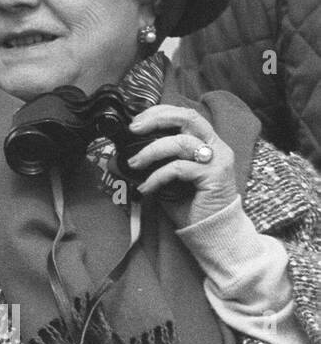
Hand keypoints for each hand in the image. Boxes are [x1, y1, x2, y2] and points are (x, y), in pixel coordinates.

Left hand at [126, 104, 238, 227]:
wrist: (212, 231)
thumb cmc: (191, 204)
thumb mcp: (170, 176)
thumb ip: (159, 161)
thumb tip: (126, 154)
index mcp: (207, 142)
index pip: (185, 115)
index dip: (160, 112)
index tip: (137, 121)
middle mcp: (216, 147)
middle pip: (188, 117)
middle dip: (157, 119)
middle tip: (134, 128)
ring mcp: (217, 161)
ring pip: (180, 142)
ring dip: (151, 151)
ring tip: (134, 163)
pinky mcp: (214, 177)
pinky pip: (178, 168)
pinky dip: (157, 176)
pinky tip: (147, 187)